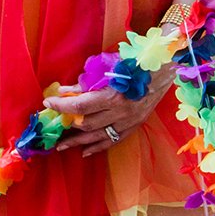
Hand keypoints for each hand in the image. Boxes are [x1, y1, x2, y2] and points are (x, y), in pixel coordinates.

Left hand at [51, 60, 176, 157]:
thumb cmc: (136, 64)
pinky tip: (85, 151)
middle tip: (54, 125)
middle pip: (87, 124)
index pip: (81, 105)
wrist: (165, 71)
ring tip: (62, 146)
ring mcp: (129, 122)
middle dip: (68, 125)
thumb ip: (88, 82)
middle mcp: (121, 113)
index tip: (49, 102)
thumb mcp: (110, 69)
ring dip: (78, 141)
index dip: (63, 105)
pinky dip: (98, 147)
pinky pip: (113, 141)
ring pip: (98, 137)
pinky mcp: (135, 126)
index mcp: (113, 96)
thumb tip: (67, 90)